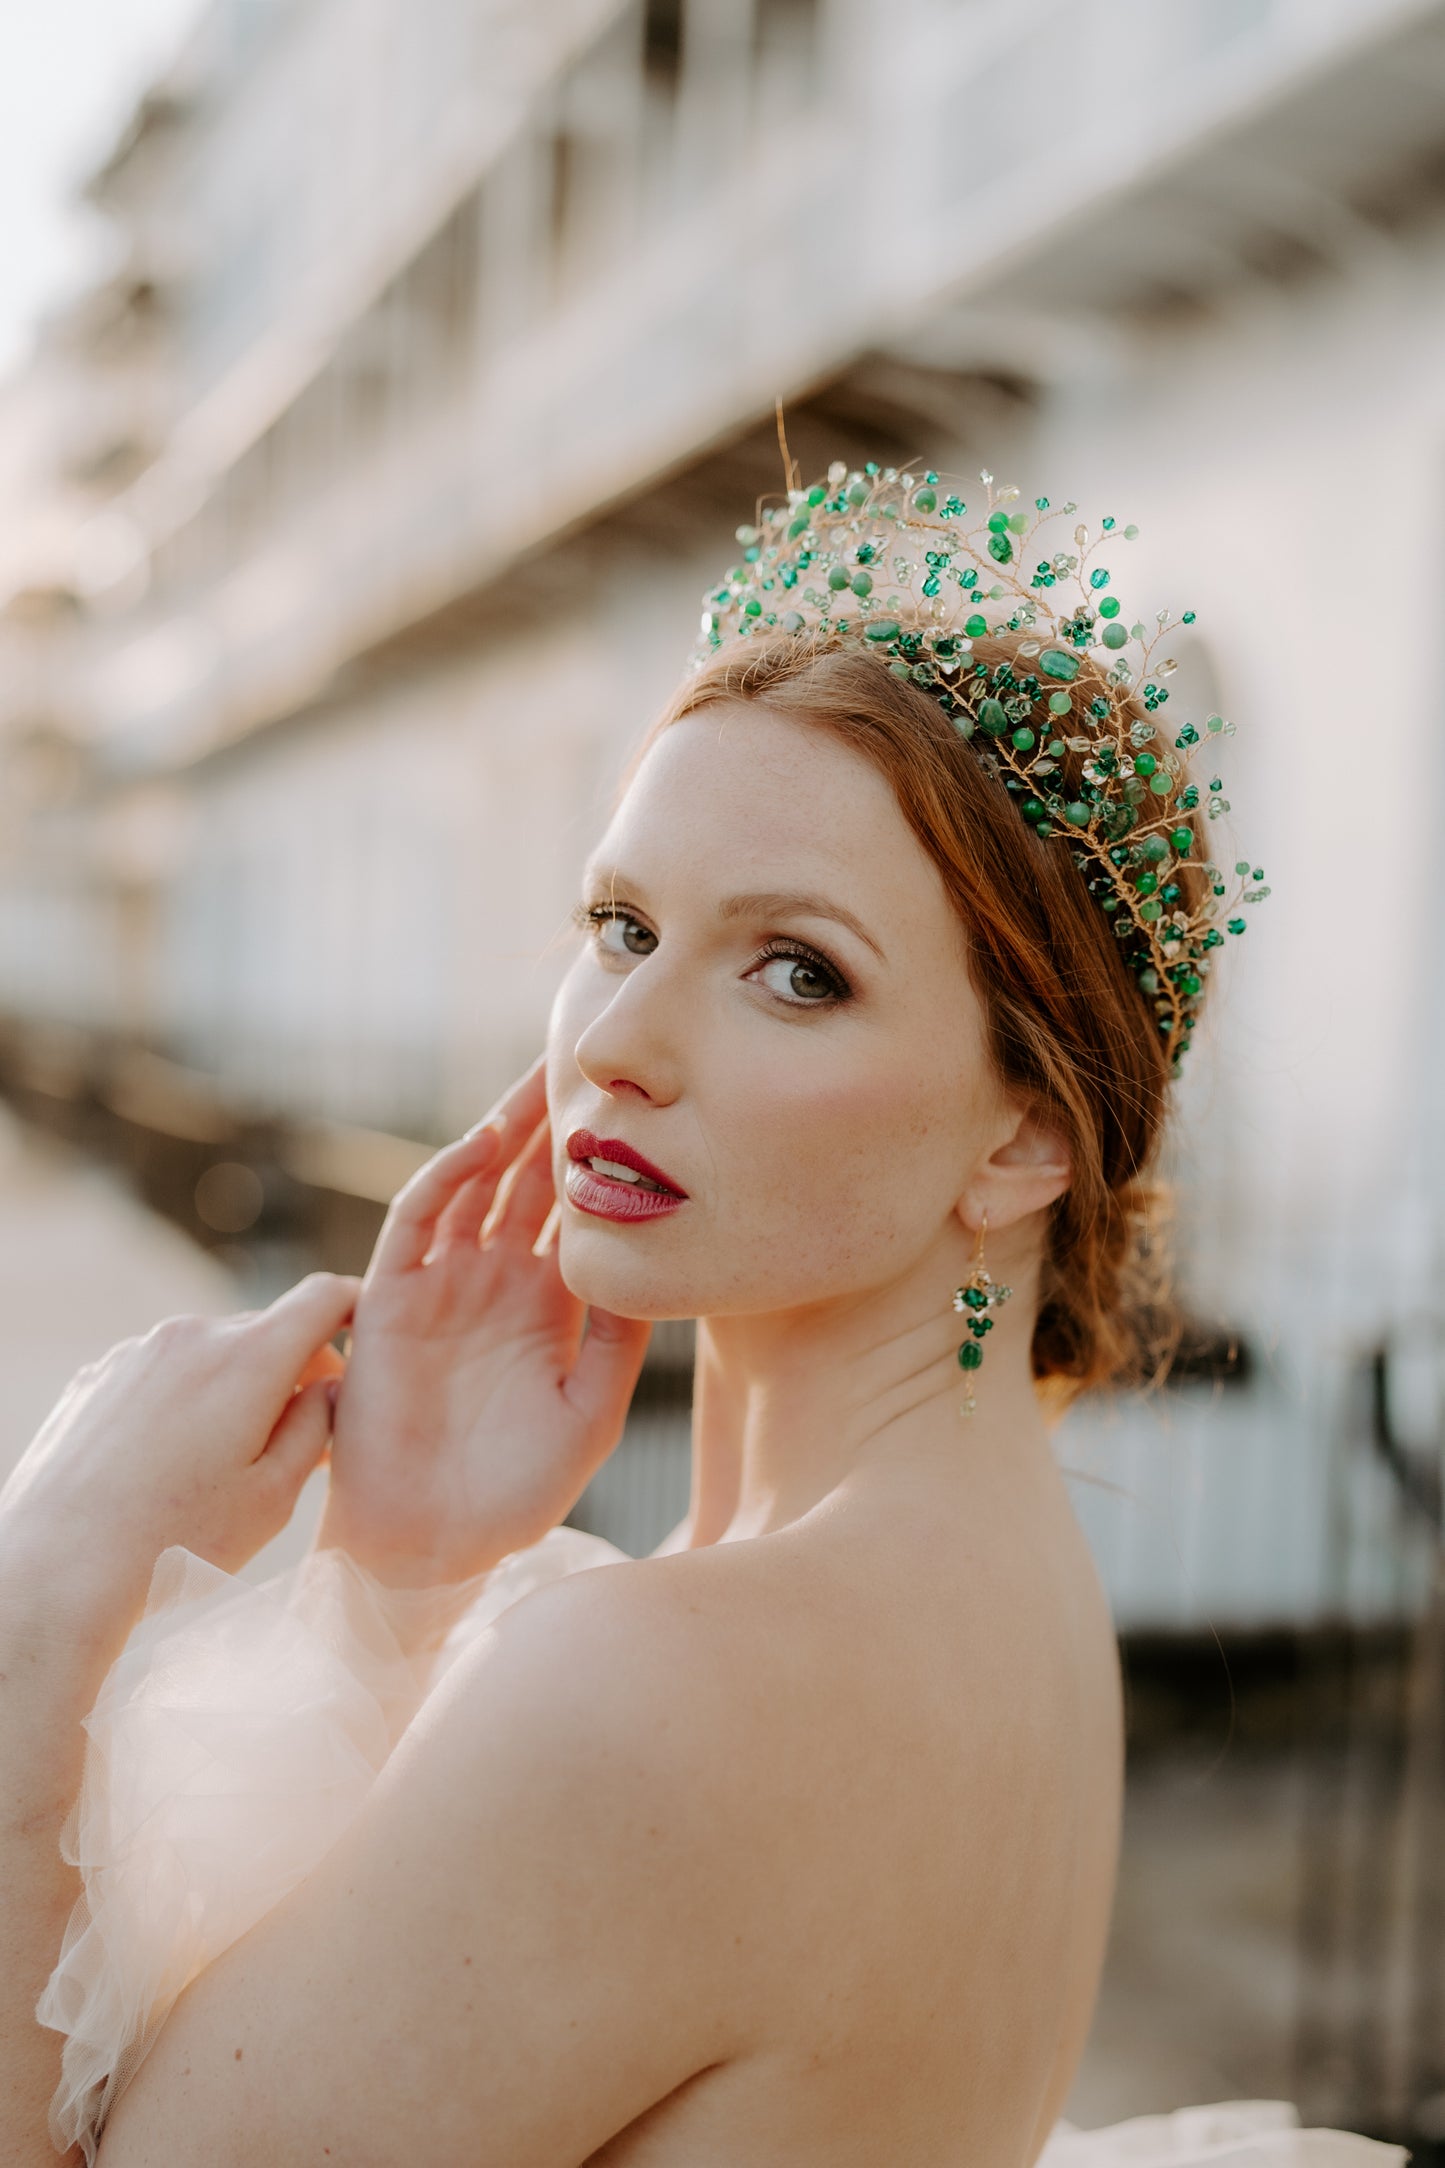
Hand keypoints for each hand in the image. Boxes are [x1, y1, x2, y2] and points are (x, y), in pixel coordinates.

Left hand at [0, 1274, 358, 1619]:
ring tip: (223, 1465)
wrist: (58, 1567)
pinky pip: (163, 1371)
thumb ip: (316, 1425)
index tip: (366, 1338)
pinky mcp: (99, 1376)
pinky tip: (168, 1464)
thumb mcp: (275, 1495)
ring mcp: (139, 1352)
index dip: (355, 1309)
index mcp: (249, 1358)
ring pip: (213, 1354)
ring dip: (234, 1388)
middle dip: (293, 1371)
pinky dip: (183, 1400)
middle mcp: (194, 1336)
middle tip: (300, 1441)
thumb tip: (329, 1385)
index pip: (323, 1298)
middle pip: (267, 1331)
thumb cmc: (177, 1539)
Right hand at [315, 1056, 651, 1586]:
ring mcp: (442, 1285)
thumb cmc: (513, 1493)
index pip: (573, 1210)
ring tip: (539, 1079)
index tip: (639, 1105)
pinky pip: (416, 1223)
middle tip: (589, 1058)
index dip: (598, 1158)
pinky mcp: (394, 1301)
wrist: (433, 1547)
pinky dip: (443, 1178)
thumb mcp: (589, 1412)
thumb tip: (659, 1268)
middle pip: (526, 1179)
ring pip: (473, 1184)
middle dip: (553, 1121)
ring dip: (501, 1132)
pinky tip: (480, 1146)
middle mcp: (494, 1280)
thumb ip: (620, 1342)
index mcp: (546, 1303)